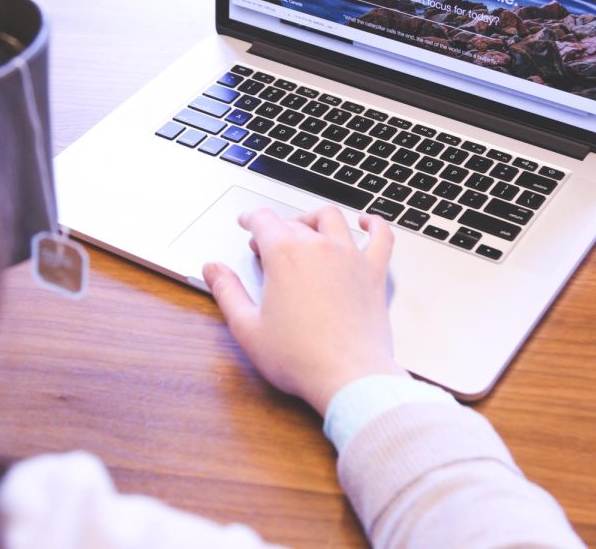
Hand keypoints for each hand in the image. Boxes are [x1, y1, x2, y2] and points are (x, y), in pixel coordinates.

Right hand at [202, 207, 407, 414]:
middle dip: (276, 228)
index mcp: (285, 255)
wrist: (348, 377)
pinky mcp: (374, 273)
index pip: (263, 220)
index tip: (246, 222)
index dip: (250, 218)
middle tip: (267, 245)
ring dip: (314, 218)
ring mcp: (350, 257)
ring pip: (332, 219)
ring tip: (305, 227)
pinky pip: (382, 237)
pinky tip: (368, 222)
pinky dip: (375, 224)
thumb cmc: (299, 358)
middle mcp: (319, 247)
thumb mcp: (248, 328)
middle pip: (294, 222)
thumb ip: (227, 292)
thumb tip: (213, 269)